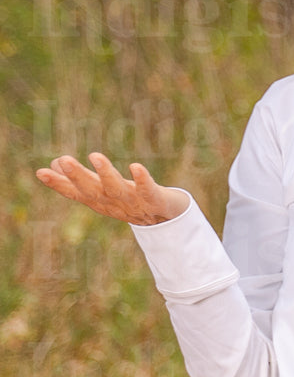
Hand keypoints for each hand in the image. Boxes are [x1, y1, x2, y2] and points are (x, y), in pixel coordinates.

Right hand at [35, 153, 189, 225]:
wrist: (171, 220)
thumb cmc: (132, 202)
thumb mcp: (104, 191)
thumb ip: (81, 179)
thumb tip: (55, 163)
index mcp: (101, 202)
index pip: (77, 193)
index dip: (59, 184)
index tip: (40, 172)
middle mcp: (115, 204)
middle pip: (94, 191)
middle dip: (78, 176)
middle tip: (63, 159)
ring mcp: (135, 204)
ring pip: (118, 190)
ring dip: (106, 174)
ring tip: (95, 156)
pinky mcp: (156, 201)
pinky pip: (148, 190)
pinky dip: (142, 180)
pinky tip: (135, 166)